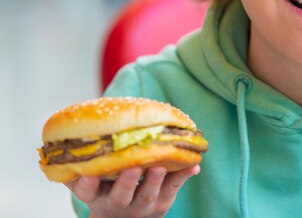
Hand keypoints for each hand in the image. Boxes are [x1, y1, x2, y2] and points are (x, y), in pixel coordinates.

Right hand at [65, 165, 199, 217]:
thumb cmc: (106, 189)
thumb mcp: (90, 184)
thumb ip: (81, 166)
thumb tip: (64, 142)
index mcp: (96, 196)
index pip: (86, 191)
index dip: (86, 183)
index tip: (86, 174)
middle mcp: (118, 203)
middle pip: (121, 195)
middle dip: (126, 182)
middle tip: (132, 168)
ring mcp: (142, 204)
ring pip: (149, 193)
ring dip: (156, 179)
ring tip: (161, 165)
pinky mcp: (163, 202)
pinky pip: (174, 187)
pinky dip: (184, 174)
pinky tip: (193, 164)